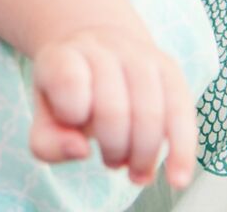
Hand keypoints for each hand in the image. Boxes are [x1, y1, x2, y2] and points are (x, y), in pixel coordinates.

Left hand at [29, 28, 197, 189]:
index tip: (70, 122)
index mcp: (61, 56)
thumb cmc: (69, 98)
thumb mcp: (44, 119)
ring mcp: (136, 52)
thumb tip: (81, 151)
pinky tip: (176, 179)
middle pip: (113, 109)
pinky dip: (181, 152)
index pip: (67, 82)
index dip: (71, 114)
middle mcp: (99, 46)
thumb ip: (48, 143)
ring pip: (149, 111)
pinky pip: (182, 111)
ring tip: (134, 170)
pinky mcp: (168, 66)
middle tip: (109, 160)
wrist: (95, 54)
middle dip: (113, 149)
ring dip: (143, 155)